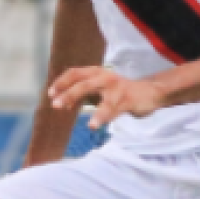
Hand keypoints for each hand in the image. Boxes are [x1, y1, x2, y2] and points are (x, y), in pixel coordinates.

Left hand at [46, 66, 162, 129]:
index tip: (51, 94)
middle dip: (67, 93)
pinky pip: (112, 109)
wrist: (149, 92)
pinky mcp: (127, 99)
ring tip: (77, 117)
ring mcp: (116, 88)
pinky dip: (102, 117)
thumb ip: (82, 93)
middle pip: (82, 83)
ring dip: (84, 104)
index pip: (74, 73)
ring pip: (98, 95)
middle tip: (55, 105)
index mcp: (96, 73)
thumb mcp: (99, 89)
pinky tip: (94, 126)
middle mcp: (105, 77)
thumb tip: (62, 102)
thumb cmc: (120, 92)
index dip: (61, 82)